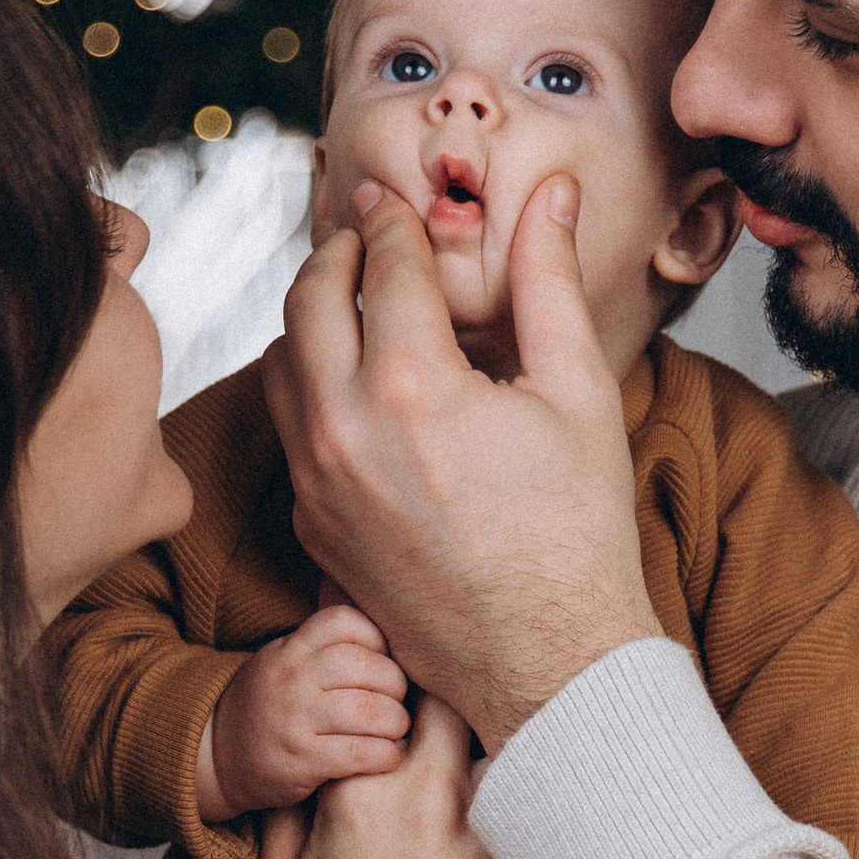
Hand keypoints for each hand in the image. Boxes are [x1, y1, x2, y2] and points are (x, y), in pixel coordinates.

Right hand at [200, 601, 411, 822]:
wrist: (216, 757)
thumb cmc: (266, 707)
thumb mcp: (282, 661)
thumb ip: (321, 645)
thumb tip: (383, 629)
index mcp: (290, 649)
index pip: (345, 622)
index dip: (376, 639)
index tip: (381, 662)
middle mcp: (293, 679)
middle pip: (369, 668)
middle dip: (395, 686)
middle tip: (395, 702)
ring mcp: (296, 719)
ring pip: (372, 712)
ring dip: (396, 723)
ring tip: (393, 730)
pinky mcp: (303, 760)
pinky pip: (364, 752)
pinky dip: (386, 756)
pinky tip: (384, 757)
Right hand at [259, 692, 534, 858]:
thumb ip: (290, 800)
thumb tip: (312, 749)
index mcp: (364, 791)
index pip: (397, 686)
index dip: (407, 675)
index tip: (410, 681)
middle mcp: (433, 800)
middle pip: (467, 697)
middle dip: (464, 692)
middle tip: (465, 703)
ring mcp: (493, 835)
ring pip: (519, 740)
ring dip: (508, 737)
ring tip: (510, 741)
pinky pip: (549, 805)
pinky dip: (544, 794)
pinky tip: (541, 802)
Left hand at [262, 175, 661, 753]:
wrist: (546, 663)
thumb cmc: (576, 538)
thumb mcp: (579, 392)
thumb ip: (551, 281)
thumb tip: (552, 195)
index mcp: (412, 384)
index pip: (384, 263)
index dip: (393, 220)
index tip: (396, 200)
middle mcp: (344, 428)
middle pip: (308, 299)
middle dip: (336, 254)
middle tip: (364, 238)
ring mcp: (317, 482)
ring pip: (280, 363)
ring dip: (311, 320)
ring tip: (354, 303)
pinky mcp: (311, 525)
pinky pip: (288, 431)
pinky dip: (310, 390)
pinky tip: (355, 386)